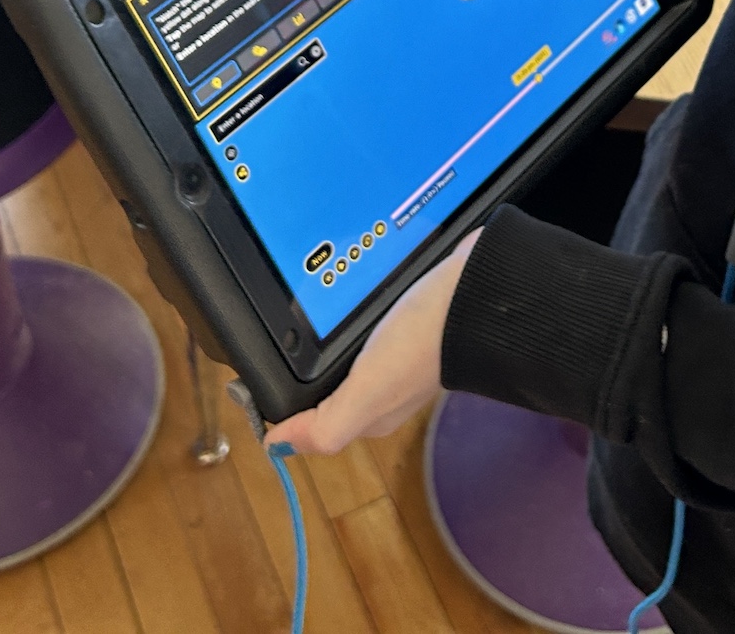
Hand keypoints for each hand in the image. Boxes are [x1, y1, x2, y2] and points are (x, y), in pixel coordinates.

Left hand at [265, 231, 479, 455]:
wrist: (478, 289)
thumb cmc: (423, 342)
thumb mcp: (367, 393)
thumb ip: (324, 426)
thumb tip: (275, 446)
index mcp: (375, 409)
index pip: (316, 417)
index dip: (283, 404)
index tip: (255, 376)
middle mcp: (388, 379)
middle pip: (332, 379)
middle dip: (307, 361)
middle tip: (280, 331)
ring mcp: (403, 342)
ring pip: (352, 344)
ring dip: (331, 328)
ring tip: (310, 305)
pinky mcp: (414, 308)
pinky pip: (373, 313)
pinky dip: (356, 306)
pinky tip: (349, 288)